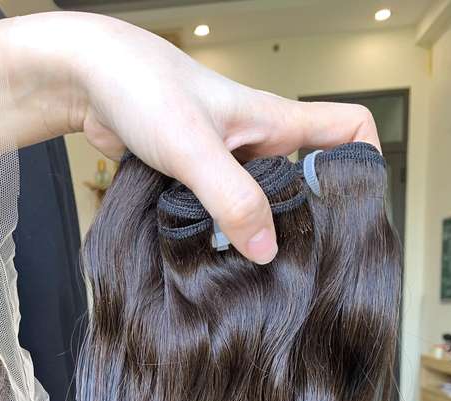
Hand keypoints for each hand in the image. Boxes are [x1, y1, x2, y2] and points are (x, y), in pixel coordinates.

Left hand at [63, 15, 379, 262]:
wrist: (87, 79)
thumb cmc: (143, 89)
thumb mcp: (194, 147)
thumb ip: (233, 198)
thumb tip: (267, 250)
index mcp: (274, 123)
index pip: (347, 130)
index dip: (363, 163)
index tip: (355, 205)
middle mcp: (256, 144)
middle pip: (305, 184)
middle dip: (305, 221)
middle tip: (295, 262)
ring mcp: (224, 164)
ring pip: (258, 205)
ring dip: (253, 235)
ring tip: (247, 271)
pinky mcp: (193, 182)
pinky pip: (218, 215)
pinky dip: (216, 235)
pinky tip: (206, 257)